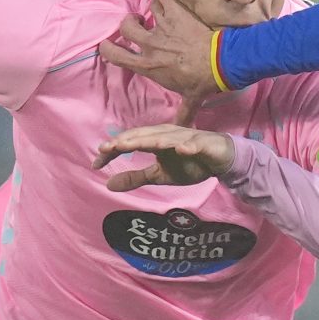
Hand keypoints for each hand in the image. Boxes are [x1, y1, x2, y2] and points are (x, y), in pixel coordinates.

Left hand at [93, 123, 236, 191]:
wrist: (221, 159)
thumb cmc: (189, 164)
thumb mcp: (160, 175)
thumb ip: (136, 178)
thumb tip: (108, 185)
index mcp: (155, 140)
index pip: (130, 142)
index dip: (113, 151)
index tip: (96, 163)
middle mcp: (167, 134)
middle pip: (143, 135)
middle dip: (126, 141)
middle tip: (107, 148)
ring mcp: (185, 138)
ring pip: (165, 138)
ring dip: (150, 140)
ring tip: (133, 145)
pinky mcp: (203, 144)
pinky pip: (195, 144)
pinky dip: (188, 146)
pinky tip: (182, 150)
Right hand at [99, 0, 219, 106]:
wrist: (222, 62)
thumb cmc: (204, 81)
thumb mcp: (191, 99)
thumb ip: (183, 113)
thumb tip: (182, 129)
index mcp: (148, 65)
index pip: (115, 55)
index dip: (108, 48)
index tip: (109, 44)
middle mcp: (151, 45)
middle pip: (126, 26)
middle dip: (130, 22)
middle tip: (140, 22)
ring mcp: (163, 27)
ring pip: (145, 8)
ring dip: (150, 6)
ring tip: (157, 8)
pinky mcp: (176, 13)